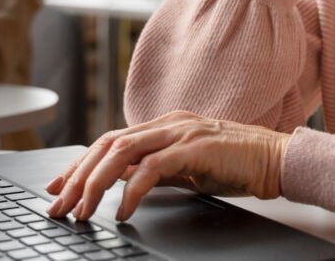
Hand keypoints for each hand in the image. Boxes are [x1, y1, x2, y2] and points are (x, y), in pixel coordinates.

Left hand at [45, 110, 289, 221]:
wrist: (276, 159)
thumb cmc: (237, 165)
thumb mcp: (187, 168)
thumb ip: (155, 170)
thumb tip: (122, 184)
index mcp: (164, 126)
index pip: (110, 140)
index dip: (80, 163)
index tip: (58, 187)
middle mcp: (167, 123)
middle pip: (108, 144)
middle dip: (78, 176)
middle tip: (59, 205)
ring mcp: (180, 132)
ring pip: (122, 152)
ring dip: (96, 183)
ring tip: (83, 211)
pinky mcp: (195, 147)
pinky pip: (152, 167)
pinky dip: (132, 190)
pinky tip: (124, 211)